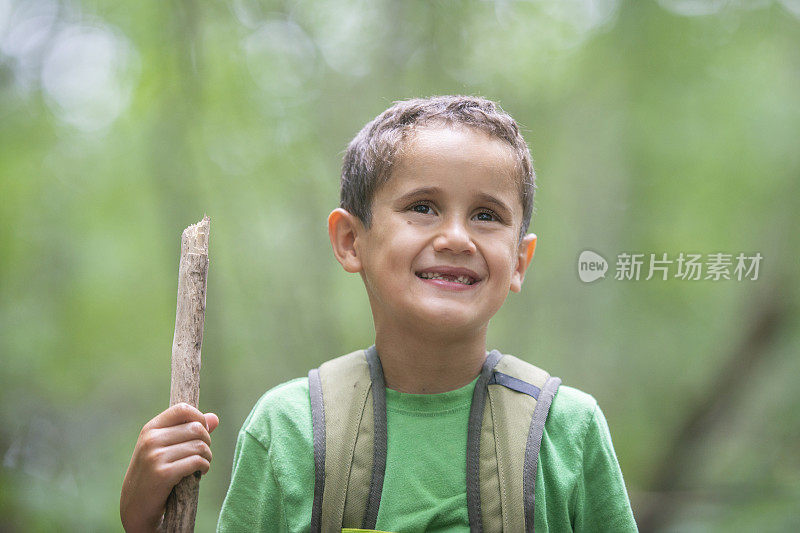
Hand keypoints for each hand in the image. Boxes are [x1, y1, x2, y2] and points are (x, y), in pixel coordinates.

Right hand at [120, 403, 218, 532]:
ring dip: (207, 456)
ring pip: (199, 445)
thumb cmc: (154, 473)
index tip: (202, 432)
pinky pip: (196, 461)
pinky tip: (200, 472)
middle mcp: (151, 439)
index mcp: (150, 429)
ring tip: (202, 464)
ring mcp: (156, 457)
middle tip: (203, 453)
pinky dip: (204, 466)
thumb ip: (189, 431)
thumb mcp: (165, 447)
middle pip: (196, 428)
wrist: (135, 505)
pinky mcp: (163, 474)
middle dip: (207, 441)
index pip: (182, 409)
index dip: (199, 417)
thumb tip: (214, 418)